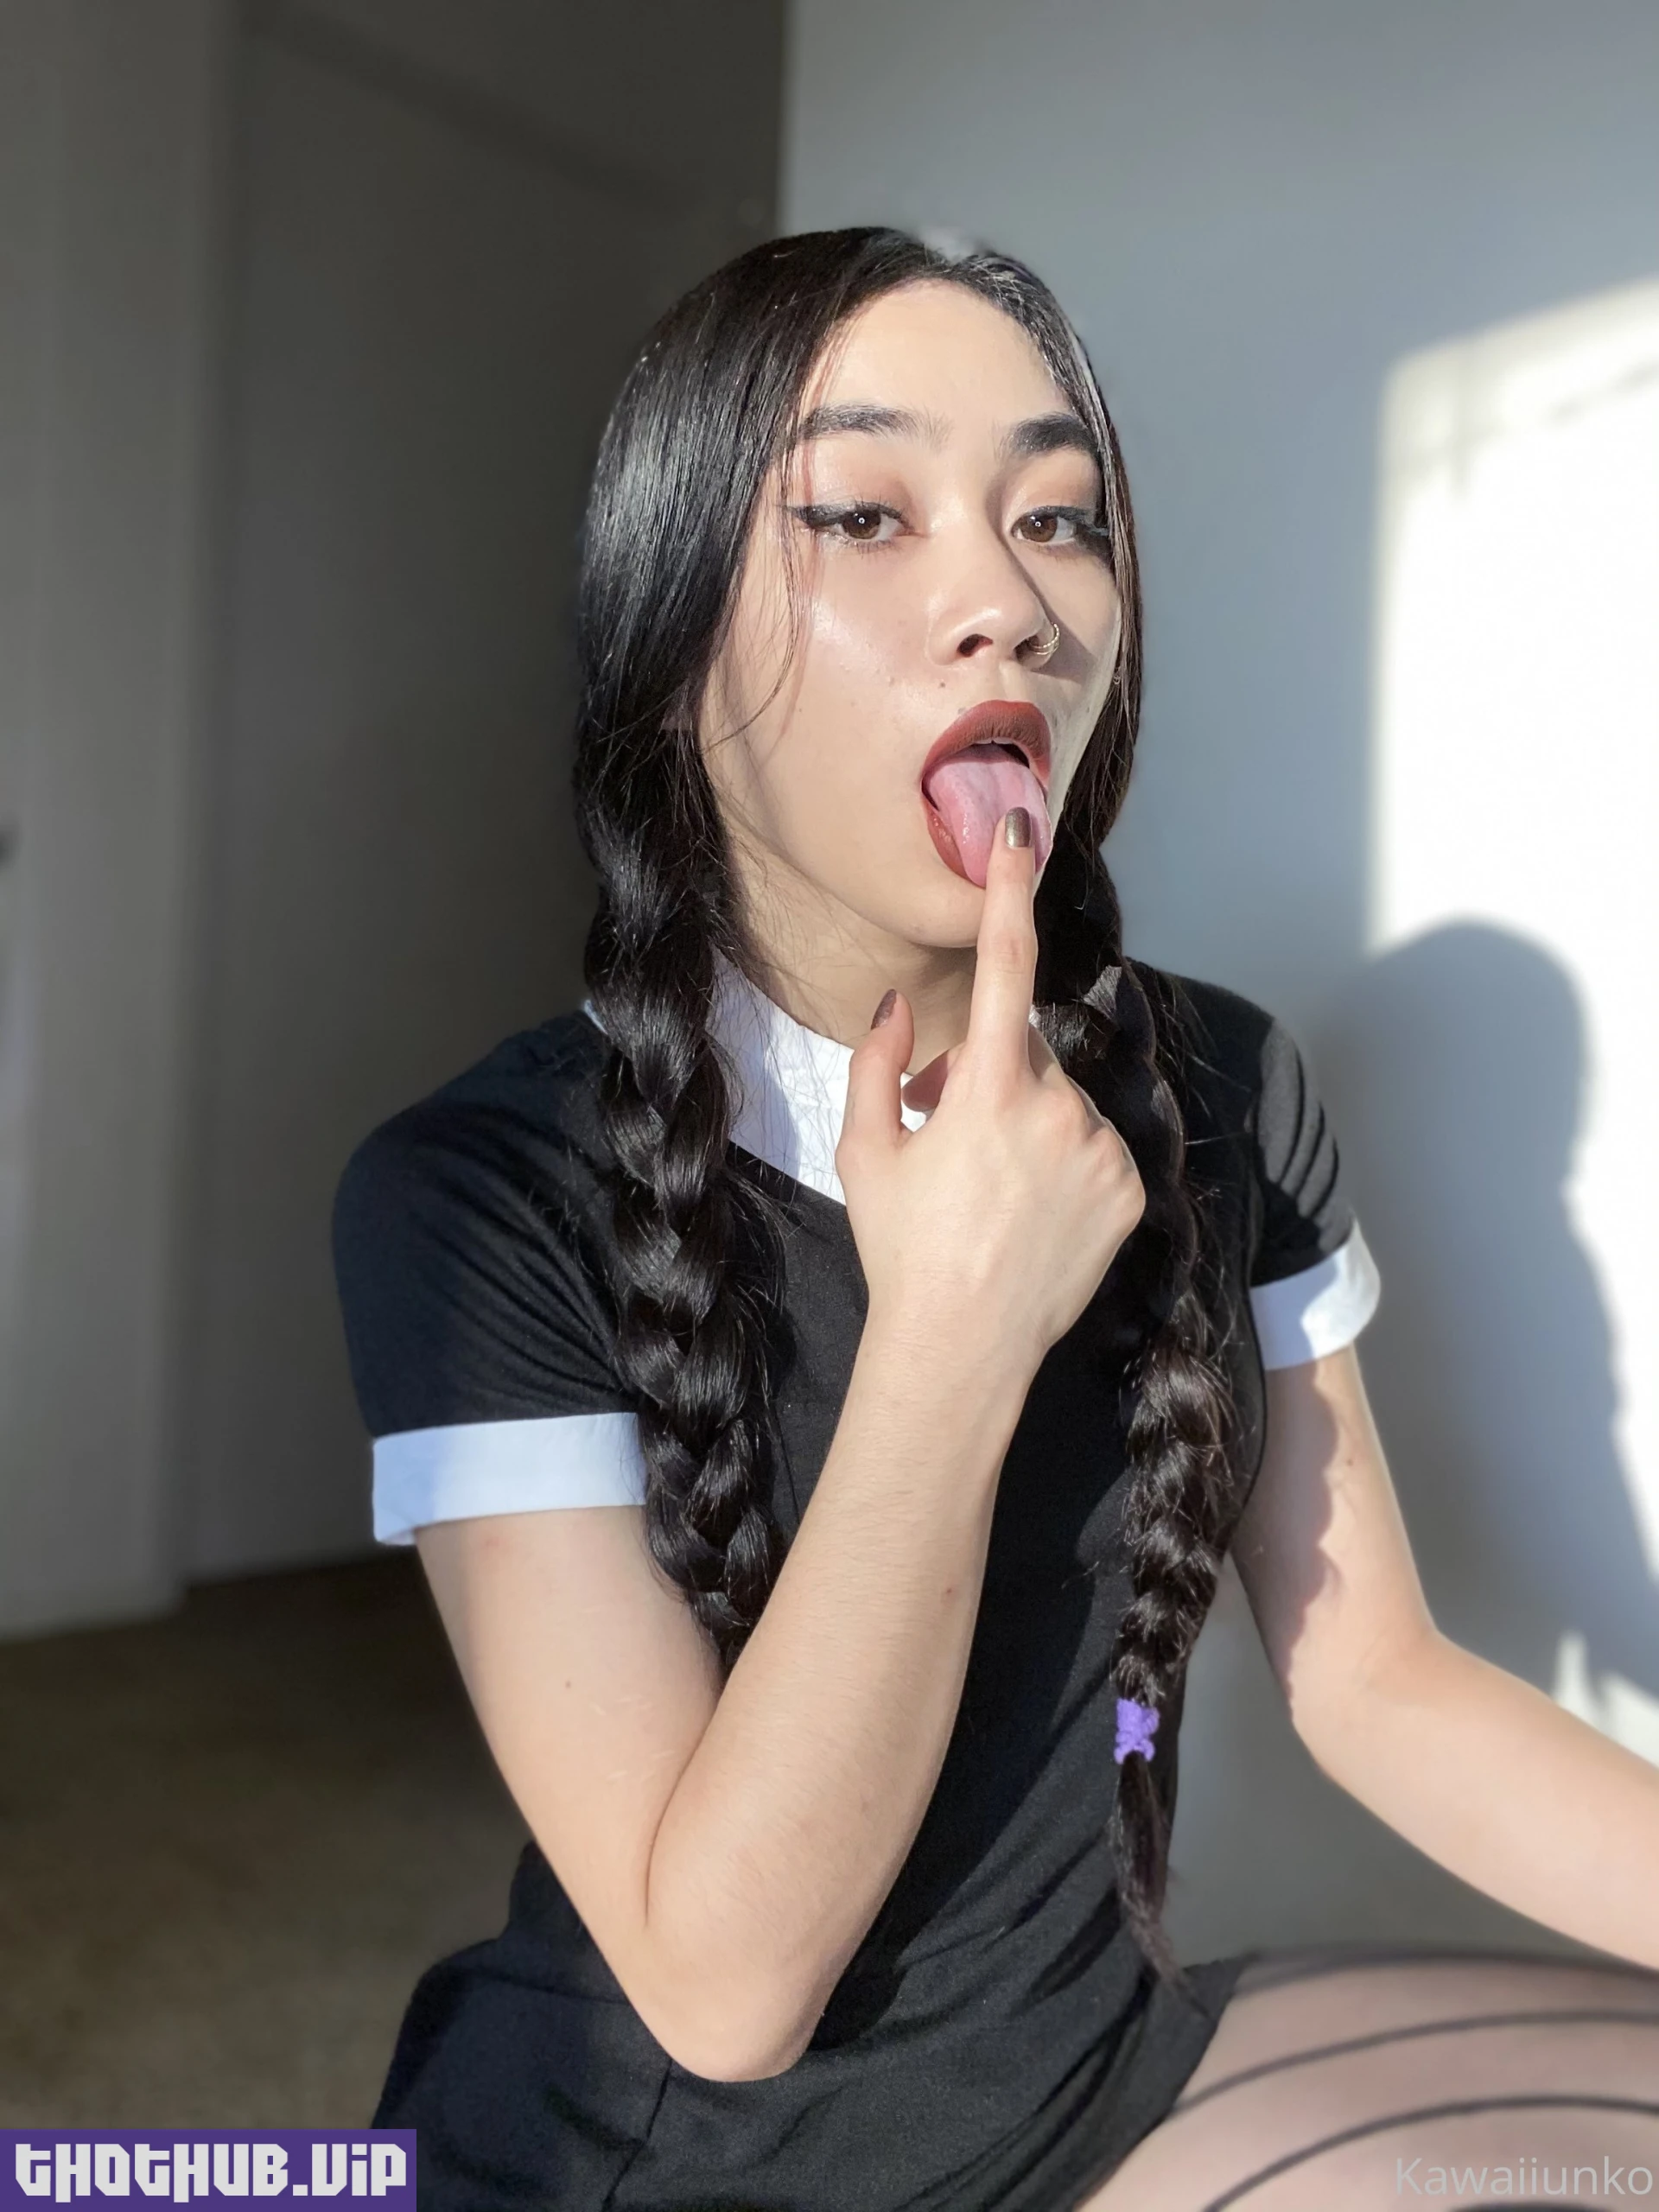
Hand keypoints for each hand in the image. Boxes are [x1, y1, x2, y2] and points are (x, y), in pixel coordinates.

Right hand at [836, 811, 1144, 1392]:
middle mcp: (1057, 1110)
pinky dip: (1067, 1164)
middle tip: (948, 1137)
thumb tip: (900, 1009)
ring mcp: (1101, 1151)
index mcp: (989, 1091)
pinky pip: (1095, 1148)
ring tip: (991, 1194)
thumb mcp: (865, 1153)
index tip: (1019, 831)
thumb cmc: (903, 1251)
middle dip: (988, 1075)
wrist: (963, 1348)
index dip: (1008, 891)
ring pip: (1062, 1102)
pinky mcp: (1129, 1189)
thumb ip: (879, 1065)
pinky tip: (1031, 1215)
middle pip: (1024, 1052)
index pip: (1004, 965)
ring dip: (1030, 1123)